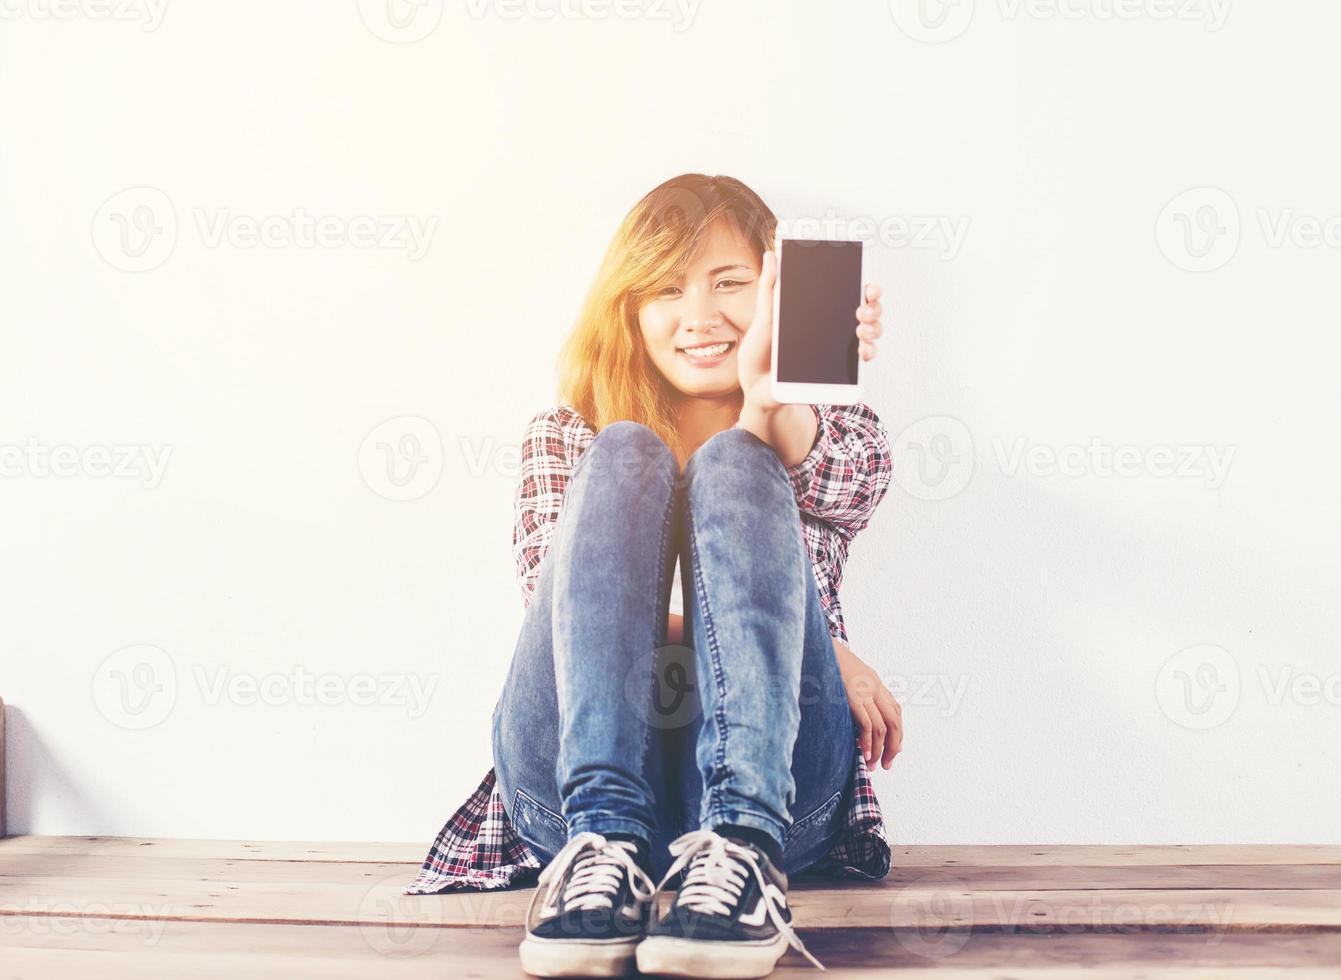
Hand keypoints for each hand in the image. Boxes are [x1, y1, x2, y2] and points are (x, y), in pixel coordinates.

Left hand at [737, 250, 886, 411]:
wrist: (757, 389)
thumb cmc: (759, 352)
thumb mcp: (763, 318)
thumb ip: (770, 287)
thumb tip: (771, 254)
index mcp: (817, 310)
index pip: (847, 291)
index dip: (864, 286)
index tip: (868, 286)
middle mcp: (832, 326)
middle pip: (866, 309)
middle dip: (873, 307)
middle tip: (862, 311)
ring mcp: (838, 347)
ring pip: (871, 330)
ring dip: (874, 327)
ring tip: (861, 330)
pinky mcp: (840, 369)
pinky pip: (863, 357)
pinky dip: (869, 352)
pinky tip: (862, 351)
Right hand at [832, 636, 901, 768]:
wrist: (814, 643)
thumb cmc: (824, 659)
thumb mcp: (845, 674)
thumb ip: (854, 690)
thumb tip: (854, 714)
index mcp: (874, 680)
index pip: (895, 711)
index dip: (898, 733)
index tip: (894, 751)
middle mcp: (873, 686)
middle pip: (894, 721)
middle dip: (893, 746)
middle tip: (886, 764)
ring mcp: (864, 690)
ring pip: (883, 727)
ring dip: (879, 750)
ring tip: (872, 764)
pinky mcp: (852, 696)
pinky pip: (867, 724)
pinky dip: (868, 742)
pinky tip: (864, 752)